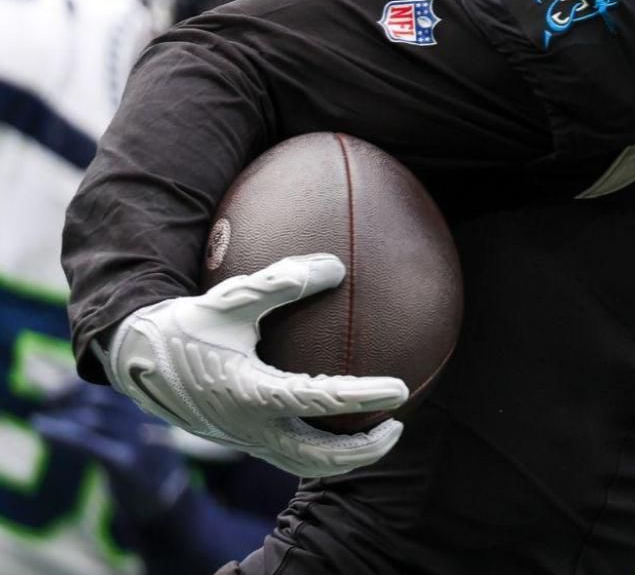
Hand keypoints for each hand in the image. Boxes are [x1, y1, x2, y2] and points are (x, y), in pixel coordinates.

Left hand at [32, 381, 190, 522]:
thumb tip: (75, 392)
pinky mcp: (129, 464)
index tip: (57, 389)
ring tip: (40, 420)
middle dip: (67, 397)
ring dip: (61, 417)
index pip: (113, 381)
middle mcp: (148, 419)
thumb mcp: (140, 432)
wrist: (168, 505)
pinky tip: (42, 430)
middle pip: (101, 398)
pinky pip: (89, 444)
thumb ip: (118, 413)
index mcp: (153, 406)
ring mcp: (140, 441)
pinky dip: (62, 435)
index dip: (81, 382)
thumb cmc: (146, 466)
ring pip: (94, 419)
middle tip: (45, 403)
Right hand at [101, 253, 407, 478]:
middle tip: (398, 423)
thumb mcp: (229, 299)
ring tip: (383, 433)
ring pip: (306, 464)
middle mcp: (248, 426)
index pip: (318, 400)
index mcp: (248, 392)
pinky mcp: (243, 440)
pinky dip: (323, 450)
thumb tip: (336, 266)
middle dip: (363, 449)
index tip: (400, 388)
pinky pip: (291, 456)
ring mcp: (245, 439)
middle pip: (318, 456)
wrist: (138, 361)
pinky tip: (345, 424)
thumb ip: (279, 282)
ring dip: (347, 457)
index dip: (363, 397)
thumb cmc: (187, 325)